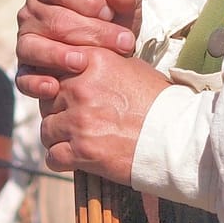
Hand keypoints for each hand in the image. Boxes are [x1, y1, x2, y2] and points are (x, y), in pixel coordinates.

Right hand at [17, 0, 143, 105]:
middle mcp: (31, 12)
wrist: (112, 51)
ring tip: (84, 63)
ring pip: (33, 46)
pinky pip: (24, 78)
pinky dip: (37, 83)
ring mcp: (25, 41)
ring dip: (59, 56)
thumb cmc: (113, 18)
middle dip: (90, 32)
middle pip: (53, 18)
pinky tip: (55, 87)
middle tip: (121, 44)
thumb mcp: (126, 1)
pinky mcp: (26, 70)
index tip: (109, 12)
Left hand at [38, 43, 172, 184]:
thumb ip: (101, 64)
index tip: (68, 95)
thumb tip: (81, 65)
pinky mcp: (81, 150)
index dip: (60, 84)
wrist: (176, 136)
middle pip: (48, 100)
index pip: (54, 69)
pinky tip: (75, 159)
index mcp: (92, 62)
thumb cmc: (160, 102)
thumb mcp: (132, 68)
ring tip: (77, 141)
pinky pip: (52, 156)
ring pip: (47, 130)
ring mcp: (79, 120)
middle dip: (59, 112)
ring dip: (58, 137)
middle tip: (77, 121)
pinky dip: (61, 160)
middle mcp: (80, 88)